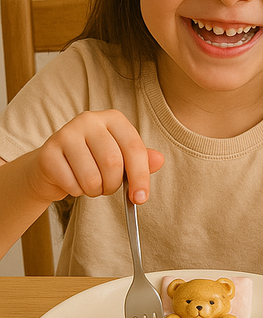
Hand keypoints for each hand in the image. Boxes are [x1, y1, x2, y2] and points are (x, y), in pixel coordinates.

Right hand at [27, 109, 163, 205]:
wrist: (55, 165)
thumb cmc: (95, 160)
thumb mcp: (123, 158)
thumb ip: (142, 160)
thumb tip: (159, 160)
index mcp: (114, 118)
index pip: (134, 149)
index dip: (141, 177)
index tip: (141, 198)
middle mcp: (89, 120)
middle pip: (113, 163)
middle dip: (114, 185)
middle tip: (109, 189)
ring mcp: (66, 133)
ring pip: (91, 177)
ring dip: (95, 191)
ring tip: (92, 184)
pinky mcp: (48, 152)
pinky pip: (71, 184)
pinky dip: (77, 191)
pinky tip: (73, 182)